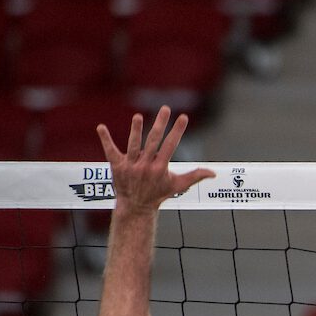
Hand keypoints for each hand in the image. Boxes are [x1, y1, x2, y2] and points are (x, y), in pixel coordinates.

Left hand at [96, 106, 214, 214]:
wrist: (136, 207)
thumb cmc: (158, 194)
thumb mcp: (178, 185)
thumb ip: (195, 176)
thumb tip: (213, 173)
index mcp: (160, 168)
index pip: (170, 145)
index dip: (177, 131)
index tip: (183, 117)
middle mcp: (145, 165)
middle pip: (153, 141)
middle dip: (160, 124)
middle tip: (165, 108)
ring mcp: (130, 165)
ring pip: (133, 145)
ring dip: (135, 130)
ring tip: (138, 117)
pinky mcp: (117, 166)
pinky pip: (110, 151)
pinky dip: (105, 139)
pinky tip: (101, 127)